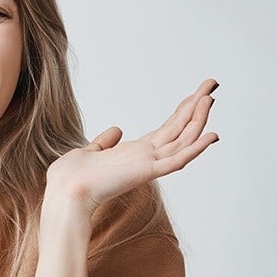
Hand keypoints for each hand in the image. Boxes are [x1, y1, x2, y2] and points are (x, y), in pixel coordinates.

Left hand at [45, 78, 219, 217]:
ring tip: (210, 97)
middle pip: (180, 129)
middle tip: (212, 84)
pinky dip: (196, 149)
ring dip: (198, 118)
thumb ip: (105, 142)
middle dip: (196, 106)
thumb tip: (116, 130)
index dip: (182, 111)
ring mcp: (149, 165)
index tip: (196, 94)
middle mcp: (147, 158)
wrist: (65, 193)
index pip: (167, 129)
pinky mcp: (147, 172)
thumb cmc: (71, 178)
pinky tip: (211, 135)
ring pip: (183, 140)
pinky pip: (177, 161)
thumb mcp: (90, 152)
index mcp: (135, 153)